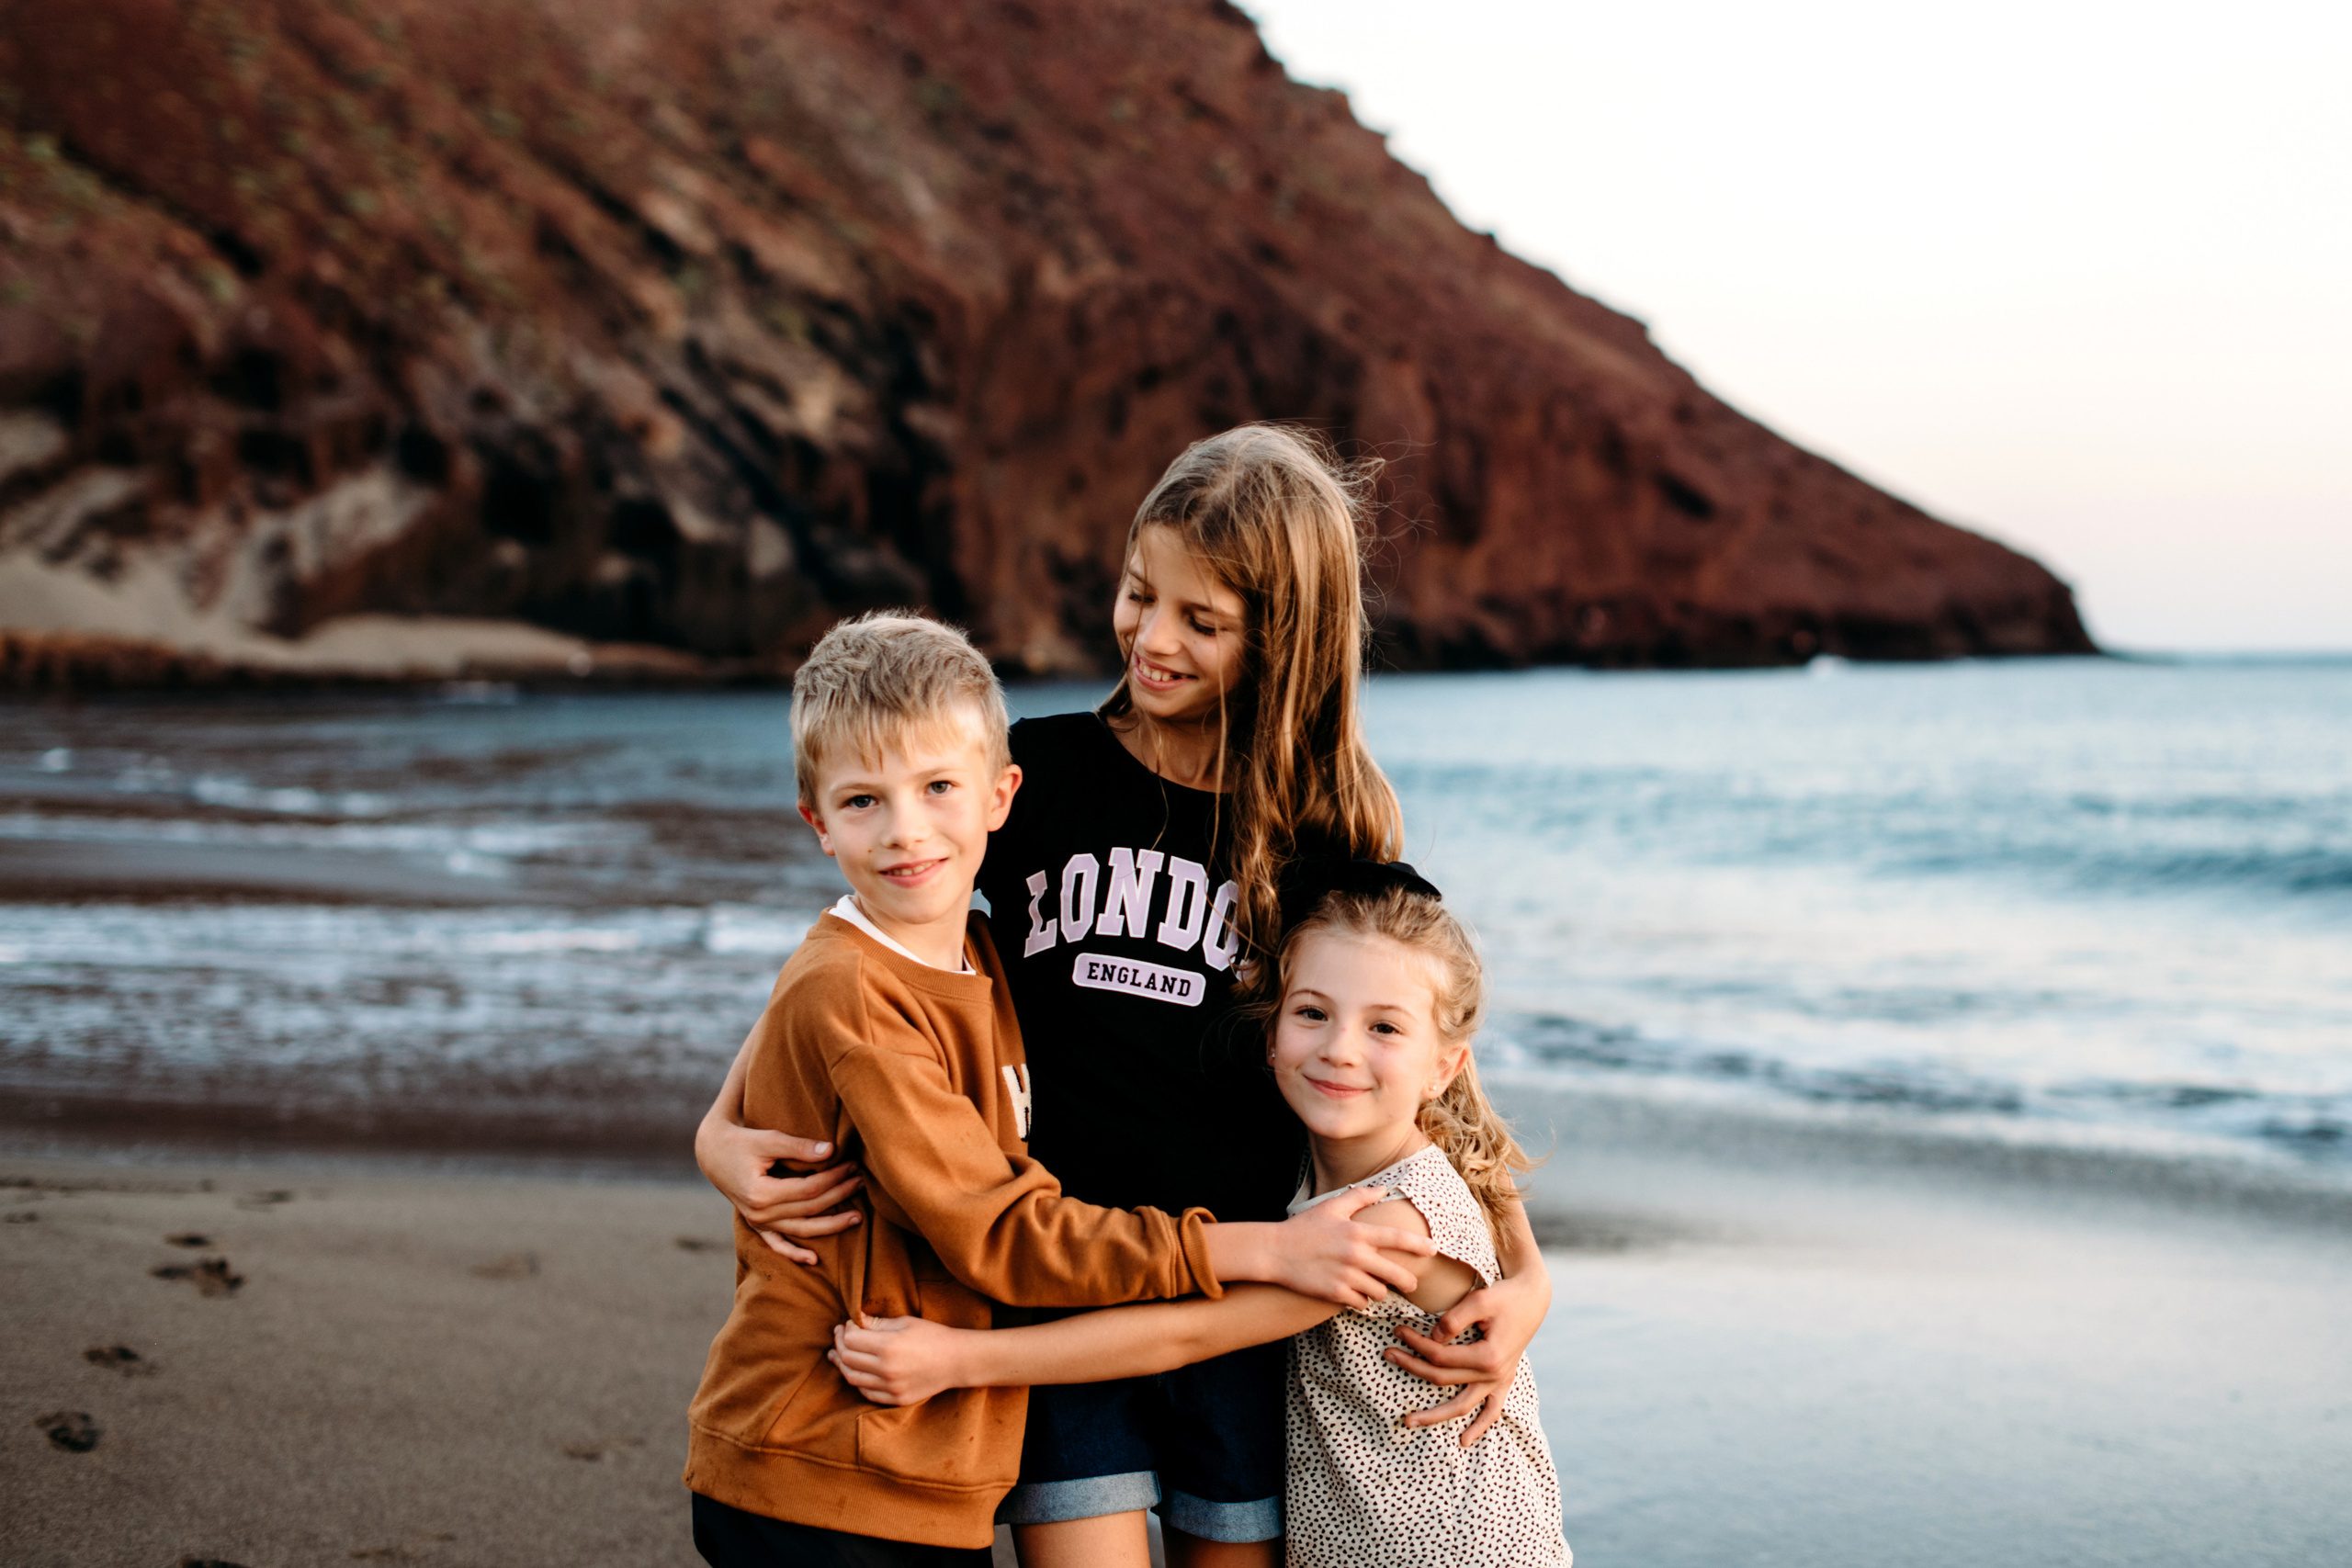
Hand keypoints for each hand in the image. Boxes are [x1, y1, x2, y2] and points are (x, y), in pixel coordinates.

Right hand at [695, 1118, 862, 1264]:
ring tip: (857, 1217)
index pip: (808, 1189)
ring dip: (831, 1225)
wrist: (713, 1154)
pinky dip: (794, 1254)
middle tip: (862, 1181)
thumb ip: (798, 1147)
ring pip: (801, 1230)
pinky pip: (777, 1245)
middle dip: (839, 1195)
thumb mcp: (768, 1140)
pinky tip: (814, 1260)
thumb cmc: (742, 1142)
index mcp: (761, 1193)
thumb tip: (830, 1150)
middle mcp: (758, 1214)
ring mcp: (757, 1223)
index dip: (834, 1178)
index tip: (852, 1164)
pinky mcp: (756, 1225)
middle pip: (809, 1209)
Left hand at [830, 1313, 969, 1405]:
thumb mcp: (905, 1322)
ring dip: (843, 1365)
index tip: (850, 1324)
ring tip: (839, 1354)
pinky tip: (856, 1371)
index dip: (846, 1330)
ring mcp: (891, 1387)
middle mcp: (886, 1369)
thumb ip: (877, 1323)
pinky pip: (866, 1392)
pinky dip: (857, 1381)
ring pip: (852, 1378)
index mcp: (888, 1346)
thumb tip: (855, 1321)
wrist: (957, 1361)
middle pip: (847, 1359)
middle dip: (840, 1345)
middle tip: (840, 1335)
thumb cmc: (933, 1336)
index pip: (850, 1340)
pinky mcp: (895, 1399)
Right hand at [1266, 1185, 1436, 1308]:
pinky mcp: (1334, 1293)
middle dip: (1408, 1281)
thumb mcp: (1331, 1207)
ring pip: (1379, 1291)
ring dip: (1380, 1290)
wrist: (1274, 1251)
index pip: (1396, 1239)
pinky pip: (1361, 1304)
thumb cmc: (1304, 1228)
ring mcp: (1345, 1276)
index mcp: (1357, 1232)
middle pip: (1395, 1274)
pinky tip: (1356, 1295)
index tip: (1434, 1250)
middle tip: (1411, 1282)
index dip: (1418, 1245)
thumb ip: (1359, 1197)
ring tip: (1374, 1286)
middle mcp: (1354, 1255)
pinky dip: (1362, 1301)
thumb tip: (1384, 1188)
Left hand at [1385, 1264, 1550, 1445]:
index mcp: (1488, 1356)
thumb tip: (1433, 1339)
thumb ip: (1454, 1320)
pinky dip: (1479, 1427)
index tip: (1398, 1331)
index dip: (1416, 1344)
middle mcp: (1494, 1375)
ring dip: (1435, 1415)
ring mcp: (1499, 1381)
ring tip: (1408, 1421)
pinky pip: (1492, 1411)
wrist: (1532, 1299)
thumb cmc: (1504, 1297)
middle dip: (1412, 1366)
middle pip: (1443, 1378)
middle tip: (1387, 1354)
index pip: (1440, 1356)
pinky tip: (1463, 1441)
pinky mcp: (1503, 1381)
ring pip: (1462, 1405)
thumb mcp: (1479, 1300)